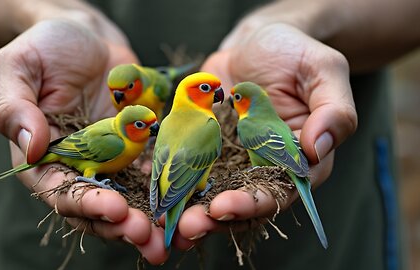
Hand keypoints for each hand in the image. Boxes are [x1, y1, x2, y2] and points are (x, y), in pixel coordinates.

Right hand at [0, 19, 166, 263]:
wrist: (86, 36)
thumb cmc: (46, 47)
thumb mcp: (18, 67)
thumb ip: (15, 107)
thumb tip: (32, 147)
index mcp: (44, 157)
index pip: (61, 191)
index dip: (86, 204)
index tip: (114, 209)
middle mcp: (78, 166)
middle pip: (97, 206)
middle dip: (122, 225)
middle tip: (150, 237)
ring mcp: (109, 160)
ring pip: (128, 198)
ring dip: (148, 219)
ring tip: (169, 235)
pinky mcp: (134, 148)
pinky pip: (152, 173)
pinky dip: (167, 190)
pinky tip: (187, 202)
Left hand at [176, 23, 356, 241]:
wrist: (255, 42)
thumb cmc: (294, 53)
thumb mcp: (322, 70)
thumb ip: (333, 110)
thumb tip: (317, 151)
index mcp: (299, 157)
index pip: (280, 191)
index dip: (254, 204)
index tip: (225, 207)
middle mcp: (266, 165)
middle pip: (243, 201)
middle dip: (215, 217)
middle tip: (187, 225)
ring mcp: (235, 158)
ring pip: (215, 193)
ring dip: (193, 209)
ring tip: (169, 220)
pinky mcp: (209, 146)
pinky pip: (192, 167)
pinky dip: (176, 181)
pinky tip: (154, 190)